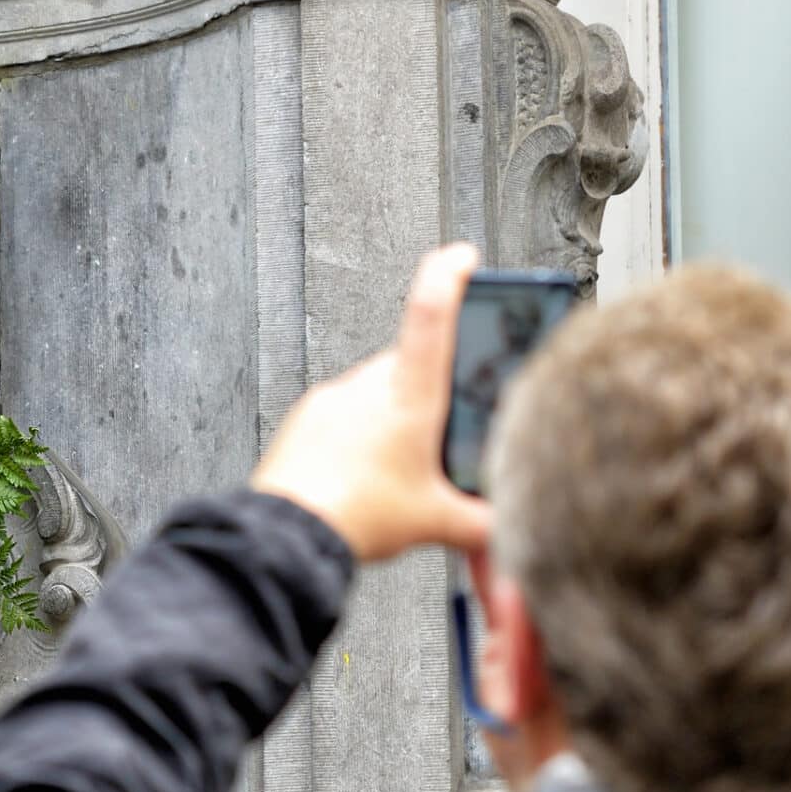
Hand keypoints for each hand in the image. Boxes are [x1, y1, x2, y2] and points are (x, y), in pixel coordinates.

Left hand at [250, 245, 491, 561]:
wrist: (288, 534)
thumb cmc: (353, 516)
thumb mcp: (435, 522)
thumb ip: (479, 523)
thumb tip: (502, 527)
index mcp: (408, 397)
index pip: (431, 314)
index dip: (449, 277)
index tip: (461, 256)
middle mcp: (366, 388)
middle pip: (410, 368)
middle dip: (430, 397)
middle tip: (442, 438)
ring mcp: (331, 402)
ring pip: (375, 397)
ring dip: (393, 423)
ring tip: (400, 473)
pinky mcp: (304, 423)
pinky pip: (341, 419)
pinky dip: (358, 440)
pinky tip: (364, 478)